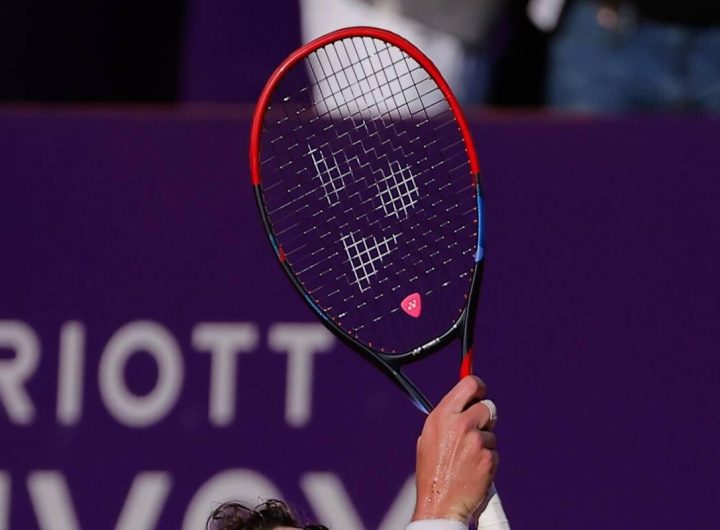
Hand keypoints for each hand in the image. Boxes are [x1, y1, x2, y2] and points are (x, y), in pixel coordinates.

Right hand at [412, 376, 497, 523]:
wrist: (440, 502)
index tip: (480, 391)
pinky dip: (487, 459)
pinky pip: (494, 451)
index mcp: (442, 415)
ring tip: (467, 458)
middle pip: (487, 407)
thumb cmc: (432, 471)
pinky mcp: (488, 457)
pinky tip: (474, 469)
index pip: (469, 385)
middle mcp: (460, 424)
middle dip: (485, 418)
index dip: (478, 386)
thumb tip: (463, 404)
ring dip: (484, 442)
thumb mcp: (428, 437)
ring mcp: (476, 441)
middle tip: (477, 429)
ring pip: (492, 432)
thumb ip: (447, 418)